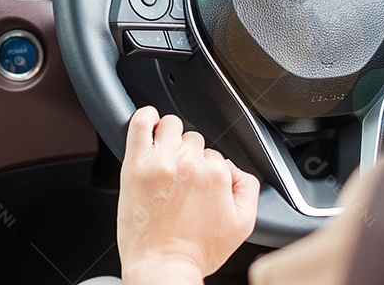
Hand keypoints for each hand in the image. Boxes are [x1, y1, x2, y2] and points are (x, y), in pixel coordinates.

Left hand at [117, 106, 259, 284]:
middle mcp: (188, 163)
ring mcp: (159, 161)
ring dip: (172, 137)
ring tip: (167, 157)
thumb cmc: (196, 251)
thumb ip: (248, 188)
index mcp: (215, 174)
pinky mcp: (135, 164)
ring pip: (171, 126)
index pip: (215, 155)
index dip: (208, 171)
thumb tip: (235, 171)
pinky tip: (150, 123)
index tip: (200, 187)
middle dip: (191, 156)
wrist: (163, 266)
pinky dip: (145, 116)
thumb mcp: (242, 224)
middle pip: (194, 140)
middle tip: (183, 180)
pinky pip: (140, 124)